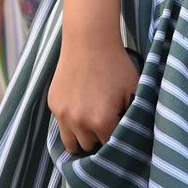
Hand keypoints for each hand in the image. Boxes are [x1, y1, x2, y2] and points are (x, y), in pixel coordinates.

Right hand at [48, 30, 138, 156]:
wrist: (89, 40)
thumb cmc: (115, 64)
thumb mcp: (133, 91)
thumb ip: (132, 117)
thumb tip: (132, 134)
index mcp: (102, 121)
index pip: (110, 147)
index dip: (117, 143)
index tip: (120, 137)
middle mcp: (79, 122)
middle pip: (89, 148)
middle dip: (98, 142)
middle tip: (106, 130)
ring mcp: (63, 114)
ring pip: (71, 143)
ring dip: (81, 139)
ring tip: (90, 130)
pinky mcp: (53, 104)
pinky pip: (61, 125)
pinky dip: (70, 123)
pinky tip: (80, 110)